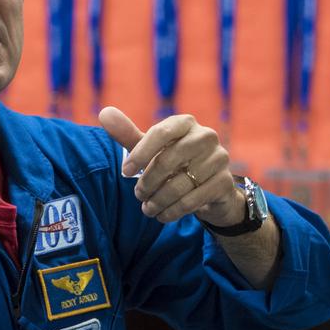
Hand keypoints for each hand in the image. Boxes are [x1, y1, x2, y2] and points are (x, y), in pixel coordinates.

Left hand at [99, 107, 244, 226]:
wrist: (210, 186)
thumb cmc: (174, 162)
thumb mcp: (150, 149)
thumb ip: (128, 133)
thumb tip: (104, 113)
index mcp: (186, 122)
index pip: (161, 132)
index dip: (140, 153)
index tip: (125, 172)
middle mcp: (206, 136)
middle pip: (169, 160)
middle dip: (148, 182)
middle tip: (138, 195)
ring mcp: (219, 158)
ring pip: (181, 184)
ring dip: (159, 200)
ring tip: (148, 209)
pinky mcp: (225, 182)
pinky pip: (194, 199)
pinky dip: (174, 211)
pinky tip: (163, 216)